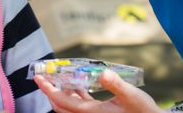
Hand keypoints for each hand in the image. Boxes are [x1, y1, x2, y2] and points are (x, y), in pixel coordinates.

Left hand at [34, 70, 162, 112]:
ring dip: (61, 92)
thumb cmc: (144, 112)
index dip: (48, 90)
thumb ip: (116, 85)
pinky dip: (73, 94)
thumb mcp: (132, 96)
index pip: (63, 102)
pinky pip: (79, 105)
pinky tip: (77, 83)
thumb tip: (103, 73)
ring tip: (59, 75)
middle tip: (44, 75)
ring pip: (68, 106)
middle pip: (60, 106)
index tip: (38, 77)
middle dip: (50, 91)